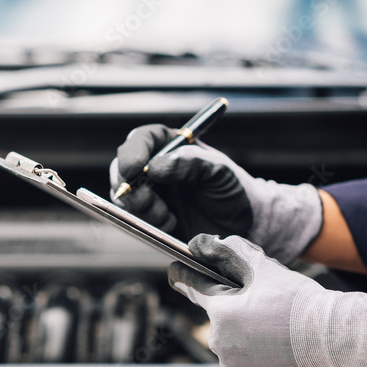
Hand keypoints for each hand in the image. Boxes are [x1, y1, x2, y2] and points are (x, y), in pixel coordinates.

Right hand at [110, 124, 322, 264]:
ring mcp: (150, 192)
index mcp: (172, 147)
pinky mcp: (149, 217)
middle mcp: (156, 167)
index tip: (134, 168)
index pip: (142, 140)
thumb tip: (156, 166)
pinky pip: (133, 218)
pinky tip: (169, 224)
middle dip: (129, 185)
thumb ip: (191, 163)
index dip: (133, 151)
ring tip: (167, 217)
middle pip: (123, 167)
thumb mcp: (219, 172)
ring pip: (124, 195)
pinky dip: (146, 223)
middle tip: (147, 200)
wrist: (243, 226)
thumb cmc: (234, 191)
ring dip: (140, 208)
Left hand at [168, 233, 366, 366]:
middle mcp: (219, 342)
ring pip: (229, 334)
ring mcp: (233, 364)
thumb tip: (200, 244)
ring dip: (242, 325)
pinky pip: (242, 355)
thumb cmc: (298, 302)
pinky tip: (275, 339)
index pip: (190, 286)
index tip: (176, 269)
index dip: (184, 273)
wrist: (333, 338)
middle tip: (260, 296)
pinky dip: (253, 346)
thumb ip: (227, 251)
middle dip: (231, 301)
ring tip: (272, 319)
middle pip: (216, 311)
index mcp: (220, 312)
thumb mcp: (261, 267)